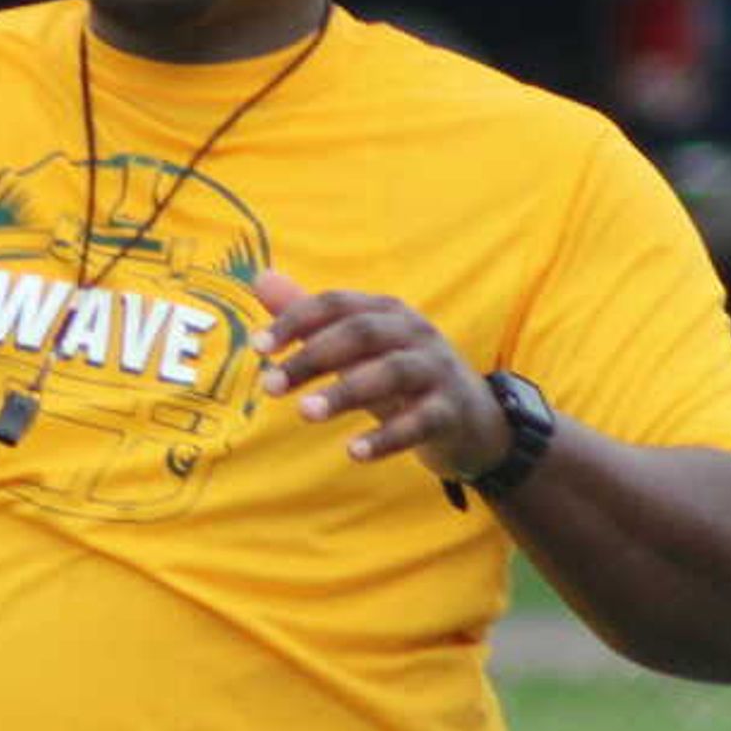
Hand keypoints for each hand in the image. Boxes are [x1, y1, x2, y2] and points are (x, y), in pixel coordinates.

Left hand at [254, 267, 504, 485]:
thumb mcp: (356, 348)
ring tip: (305, 413)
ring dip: (345, 392)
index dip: (295, 321)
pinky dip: (387, 437)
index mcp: (387, 311)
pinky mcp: (452, 411)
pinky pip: (420, 421)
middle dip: (312, 356)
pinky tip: (353, 452)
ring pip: (391, 373)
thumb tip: (260, 278)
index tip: (258, 347)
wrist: (473, 420)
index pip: (336, 304)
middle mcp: (414, 332)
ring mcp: (437, 370)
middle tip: (269, 386)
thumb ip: (310, 318)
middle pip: (360, 333)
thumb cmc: (401, 378)